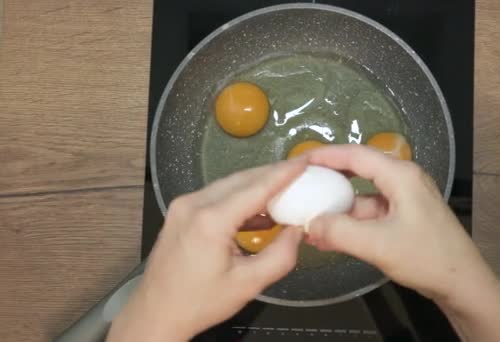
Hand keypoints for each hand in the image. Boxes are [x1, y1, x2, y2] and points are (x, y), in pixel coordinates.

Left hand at [108, 160, 305, 340]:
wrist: (156, 313)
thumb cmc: (199, 303)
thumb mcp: (248, 284)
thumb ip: (280, 256)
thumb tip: (297, 231)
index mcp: (210, 221)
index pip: (256, 187)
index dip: (284, 173)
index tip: (305, 161)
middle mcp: (193, 204)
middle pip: (242, 180)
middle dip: (272, 174)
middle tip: (300, 171)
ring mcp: (183, 206)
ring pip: (229, 185)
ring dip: (257, 185)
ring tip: (285, 190)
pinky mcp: (181, 212)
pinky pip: (217, 196)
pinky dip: (240, 198)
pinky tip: (260, 211)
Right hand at [306, 145, 499, 341]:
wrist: (463, 284)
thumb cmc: (426, 257)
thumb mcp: (378, 244)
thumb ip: (339, 232)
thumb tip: (309, 223)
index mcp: (401, 176)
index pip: (356, 155)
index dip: (326, 155)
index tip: (300, 161)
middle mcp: (403, 181)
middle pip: (359, 171)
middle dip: (329, 179)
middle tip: (302, 184)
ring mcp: (405, 200)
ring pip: (363, 197)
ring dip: (338, 209)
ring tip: (309, 219)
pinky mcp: (405, 217)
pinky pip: (371, 214)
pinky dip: (351, 223)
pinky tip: (329, 237)